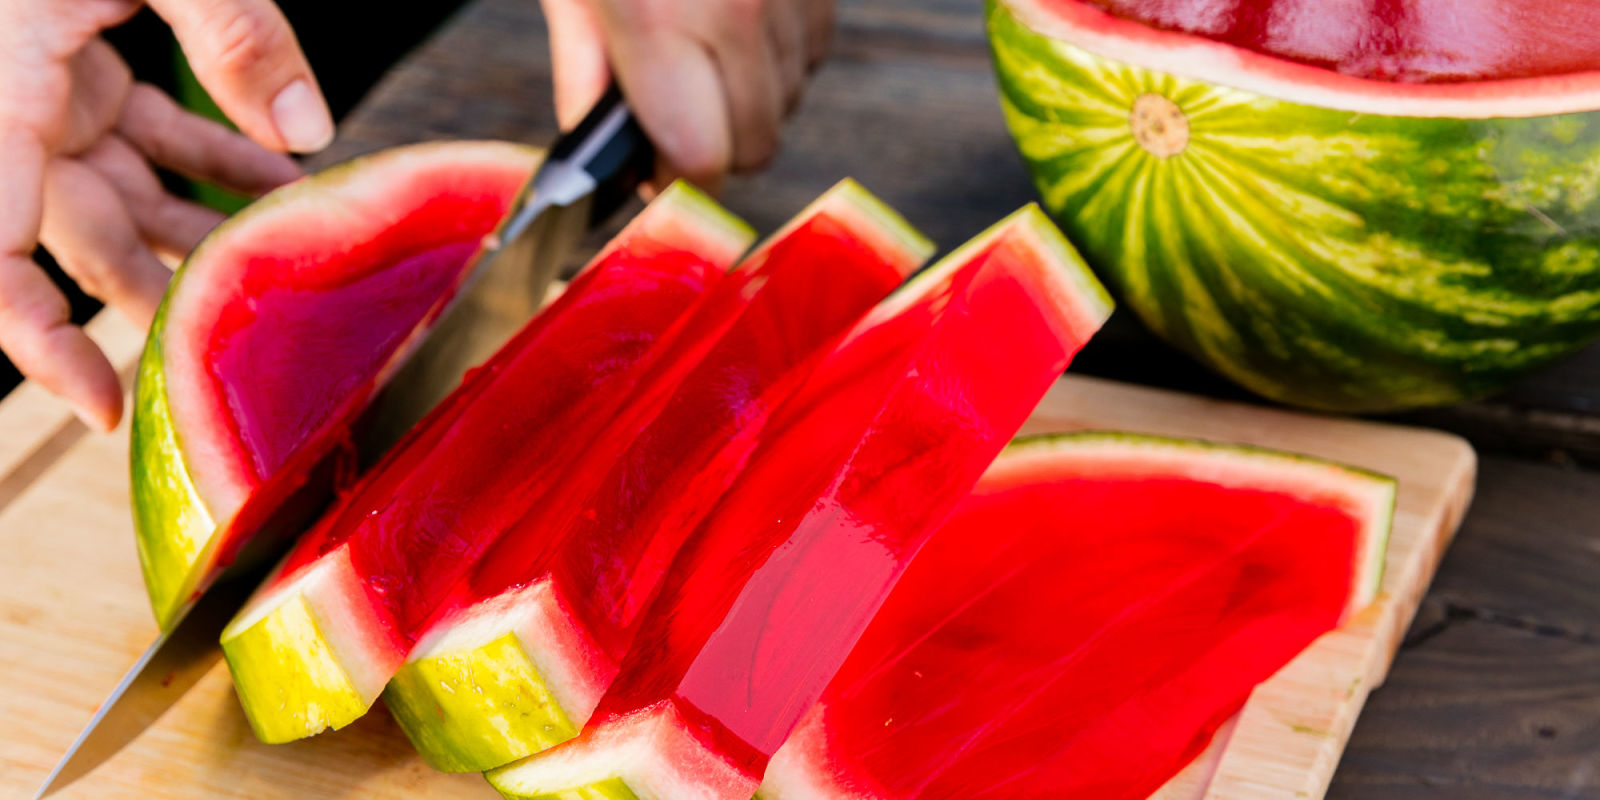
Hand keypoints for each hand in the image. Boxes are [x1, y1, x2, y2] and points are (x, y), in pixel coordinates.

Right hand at [0, 0, 331, 430]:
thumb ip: (230, 28)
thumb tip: (309, 125)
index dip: (35, 344)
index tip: (102, 405)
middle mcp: (6, 107)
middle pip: (75, 239)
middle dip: (157, 290)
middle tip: (244, 335)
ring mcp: (41, 85)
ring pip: (117, 192)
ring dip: (199, 225)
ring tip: (280, 262)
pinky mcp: (74, 59)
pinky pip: (143, 129)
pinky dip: (210, 151)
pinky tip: (279, 168)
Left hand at [542, 0, 834, 193]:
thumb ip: (582, 70)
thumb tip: (599, 151)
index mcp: (658, 17)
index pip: (697, 158)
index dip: (675, 181)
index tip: (656, 175)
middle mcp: (736, 10)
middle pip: (755, 146)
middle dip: (715, 148)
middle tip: (673, 114)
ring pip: (789, 100)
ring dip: (749, 99)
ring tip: (701, 53)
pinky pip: (815, 50)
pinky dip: (781, 52)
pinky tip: (739, 23)